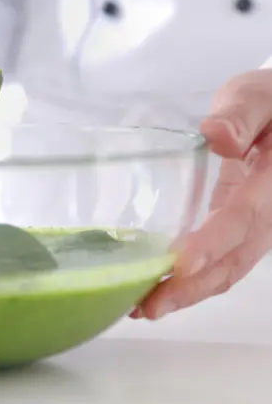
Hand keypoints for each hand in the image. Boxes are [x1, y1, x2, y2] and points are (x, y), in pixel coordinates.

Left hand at [134, 68, 271, 318]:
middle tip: (148, 306)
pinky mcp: (238, 227)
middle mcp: (268, 214)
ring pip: (227, 269)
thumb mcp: (256, 95)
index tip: (179, 264)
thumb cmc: (269, 100)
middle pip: (234, 260)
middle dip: (192, 287)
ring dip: (188, 292)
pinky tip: (158, 285)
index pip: (242, 218)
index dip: (212, 243)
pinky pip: (220, 260)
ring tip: (144, 308)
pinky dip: (192, 280)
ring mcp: (255, 226)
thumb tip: (216, 135)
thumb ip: (240, 113)